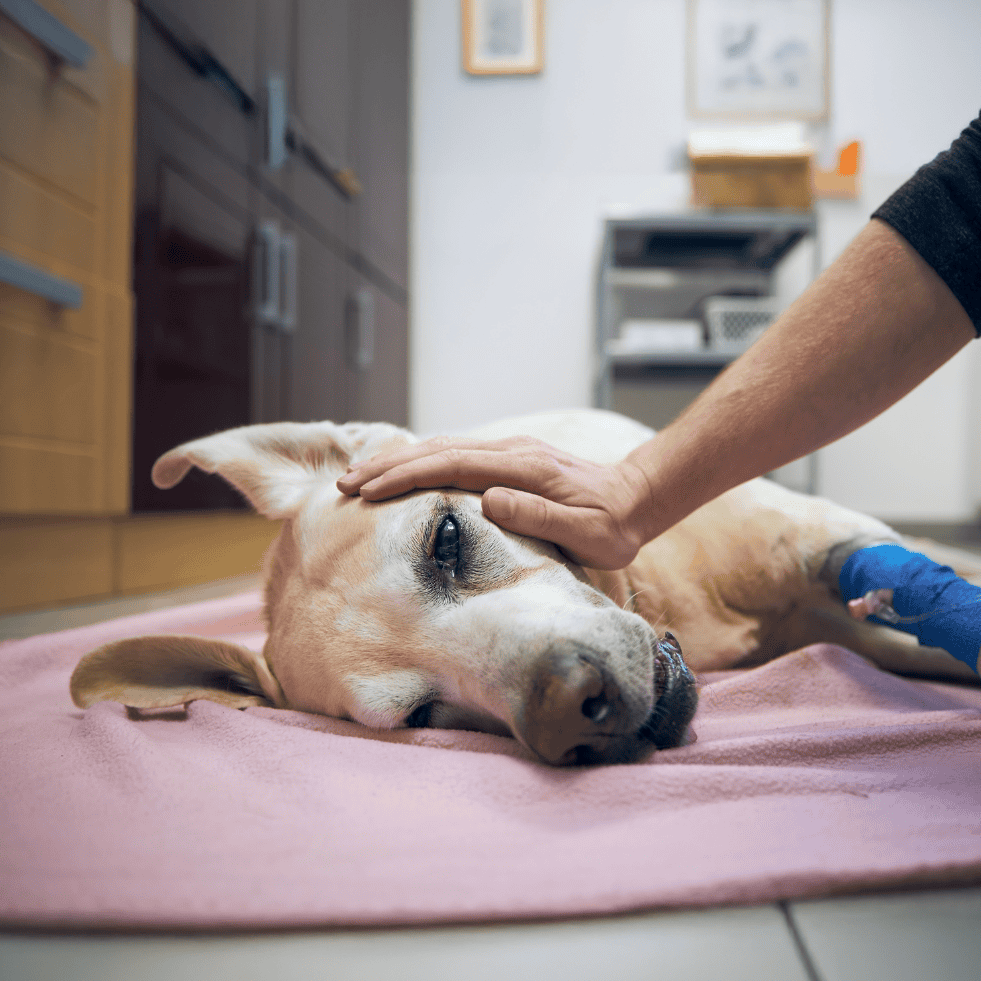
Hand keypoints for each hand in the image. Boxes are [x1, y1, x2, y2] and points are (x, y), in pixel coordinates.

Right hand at [336, 435, 652, 568]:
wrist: (637, 498)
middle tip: (343, 483)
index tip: (370, 491)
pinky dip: (419, 460)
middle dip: (388, 465)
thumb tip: (488, 499)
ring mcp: (509, 451)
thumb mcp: (588, 533)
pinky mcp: (508, 458)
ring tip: (358, 477)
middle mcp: (512, 451)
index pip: (453, 466)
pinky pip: (454, 453)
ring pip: (442, 448)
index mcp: (525, 468)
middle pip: (438, 449)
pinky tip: (398, 470)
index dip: (408, 476)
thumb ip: (540, 515)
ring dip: (398, 461)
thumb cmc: (613, 526)